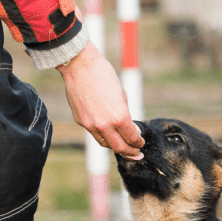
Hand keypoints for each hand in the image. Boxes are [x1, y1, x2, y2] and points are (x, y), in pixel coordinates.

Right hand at [56, 41, 143, 159]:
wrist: (80, 66)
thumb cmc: (103, 75)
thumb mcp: (121, 94)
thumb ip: (124, 112)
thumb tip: (128, 125)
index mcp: (119, 117)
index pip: (132, 138)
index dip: (138, 143)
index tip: (141, 143)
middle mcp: (105, 125)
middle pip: (119, 147)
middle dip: (130, 152)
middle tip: (136, 154)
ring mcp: (91, 125)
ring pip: (105, 144)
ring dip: (115, 146)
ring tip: (122, 146)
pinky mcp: (81, 121)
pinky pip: (94, 133)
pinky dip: (103, 135)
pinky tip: (108, 132)